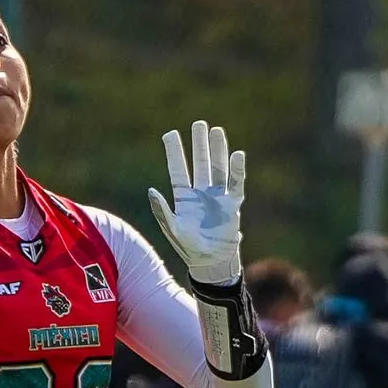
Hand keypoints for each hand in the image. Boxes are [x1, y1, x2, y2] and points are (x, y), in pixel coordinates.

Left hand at [147, 121, 244, 286]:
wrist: (211, 264)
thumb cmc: (189, 248)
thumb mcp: (172, 229)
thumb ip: (162, 211)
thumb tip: (151, 190)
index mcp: (183, 198)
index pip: (178, 169)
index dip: (174, 152)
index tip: (170, 134)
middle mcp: (201, 193)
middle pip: (200, 163)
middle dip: (199, 144)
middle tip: (199, 124)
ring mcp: (217, 197)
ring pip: (218, 168)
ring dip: (217, 150)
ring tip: (217, 130)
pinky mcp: (232, 205)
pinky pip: (236, 183)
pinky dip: (236, 169)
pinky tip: (236, 154)